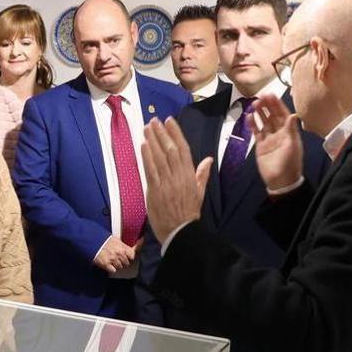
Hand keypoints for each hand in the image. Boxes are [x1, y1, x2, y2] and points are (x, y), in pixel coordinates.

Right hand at [93, 235, 136, 273]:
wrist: (91, 242)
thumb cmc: (102, 240)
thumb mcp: (115, 239)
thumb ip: (122, 245)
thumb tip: (129, 247)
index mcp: (122, 247)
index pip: (132, 255)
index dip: (130, 256)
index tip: (128, 257)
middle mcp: (119, 254)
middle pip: (126, 263)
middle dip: (123, 261)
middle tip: (118, 259)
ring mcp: (113, 260)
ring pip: (120, 267)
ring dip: (117, 265)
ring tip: (112, 261)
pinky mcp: (106, 265)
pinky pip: (113, 270)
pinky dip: (111, 269)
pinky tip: (108, 265)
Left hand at [142, 118, 213, 244]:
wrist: (180, 231)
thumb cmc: (189, 213)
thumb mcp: (200, 193)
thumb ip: (202, 175)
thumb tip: (208, 159)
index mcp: (190, 175)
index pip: (183, 149)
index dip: (176, 133)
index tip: (169, 121)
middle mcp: (179, 176)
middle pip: (170, 149)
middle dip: (162, 133)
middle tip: (154, 120)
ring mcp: (166, 182)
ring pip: (159, 157)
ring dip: (152, 140)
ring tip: (147, 127)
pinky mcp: (155, 190)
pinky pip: (150, 169)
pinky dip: (147, 156)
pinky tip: (143, 145)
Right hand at [252, 94, 303, 190]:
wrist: (280, 181)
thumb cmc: (289, 164)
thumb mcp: (292, 146)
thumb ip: (291, 130)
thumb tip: (293, 114)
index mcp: (289, 132)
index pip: (283, 114)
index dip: (277, 104)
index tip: (271, 95)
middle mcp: (279, 133)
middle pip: (272, 116)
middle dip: (267, 106)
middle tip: (260, 96)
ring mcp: (269, 139)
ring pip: (264, 122)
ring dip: (259, 113)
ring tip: (254, 103)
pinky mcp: (260, 145)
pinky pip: (256, 132)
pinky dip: (252, 124)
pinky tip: (249, 117)